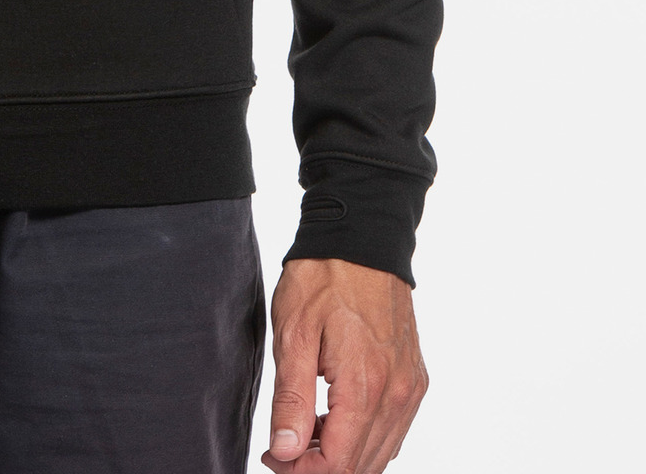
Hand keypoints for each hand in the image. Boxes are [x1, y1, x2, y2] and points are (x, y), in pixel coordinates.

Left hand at [262, 258, 426, 473]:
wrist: (362, 238)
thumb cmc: (324, 277)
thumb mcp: (293, 334)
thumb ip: (291, 399)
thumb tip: (285, 451)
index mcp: (365, 386)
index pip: (339, 465)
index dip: (301, 472)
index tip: (274, 455)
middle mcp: (397, 394)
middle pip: (361, 467)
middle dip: (318, 467)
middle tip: (282, 445)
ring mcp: (410, 387)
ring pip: (380, 454)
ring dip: (342, 455)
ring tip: (305, 429)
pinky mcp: (414, 379)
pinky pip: (392, 430)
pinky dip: (364, 437)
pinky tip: (334, 418)